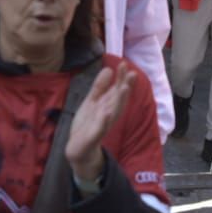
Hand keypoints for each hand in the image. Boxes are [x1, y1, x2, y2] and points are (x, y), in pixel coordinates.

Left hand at [64, 61, 136, 182]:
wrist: (78, 148)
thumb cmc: (87, 124)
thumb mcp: (91, 101)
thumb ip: (100, 87)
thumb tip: (109, 69)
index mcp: (107, 105)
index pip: (117, 90)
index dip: (121, 78)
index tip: (124, 63)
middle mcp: (108, 114)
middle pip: (119, 99)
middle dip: (125, 86)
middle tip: (133, 73)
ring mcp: (102, 125)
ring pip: (114, 112)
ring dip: (120, 101)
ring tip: (124, 88)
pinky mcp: (94, 136)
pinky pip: (100, 128)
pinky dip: (104, 121)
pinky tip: (106, 113)